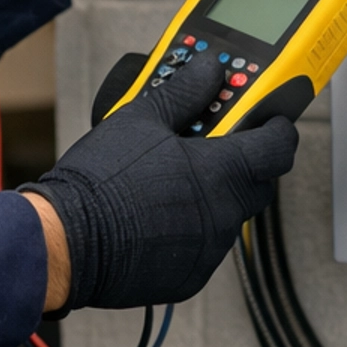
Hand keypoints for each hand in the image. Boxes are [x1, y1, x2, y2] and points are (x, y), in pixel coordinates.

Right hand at [23, 53, 298, 310]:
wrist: (67, 242)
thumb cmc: (101, 182)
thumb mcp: (141, 119)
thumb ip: (185, 92)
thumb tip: (209, 69)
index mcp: (222, 172)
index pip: (279, 147)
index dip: (277, 129)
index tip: (268, 118)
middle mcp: (224, 214)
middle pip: (259, 183)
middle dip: (246, 162)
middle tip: (215, 144)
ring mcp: (209, 250)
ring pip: (230, 215)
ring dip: (216, 196)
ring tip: (174, 181)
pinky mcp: (190, 277)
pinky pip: (205, 246)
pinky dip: (192, 229)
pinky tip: (159, 215)